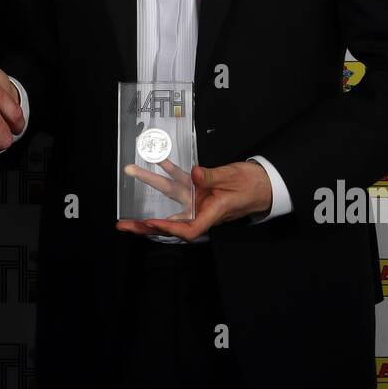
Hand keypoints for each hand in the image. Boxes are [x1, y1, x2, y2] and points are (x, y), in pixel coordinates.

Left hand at [116, 161, 271, 241]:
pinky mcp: (199, 187)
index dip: (169, 228)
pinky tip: (158, 159)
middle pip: (170, 219)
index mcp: (211, 213)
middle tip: (125, 225)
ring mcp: (198, 198)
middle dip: (146, 224)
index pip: (187, 229)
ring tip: (132, 172)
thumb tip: (195, 173)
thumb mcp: (234, 179)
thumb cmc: (252, 186)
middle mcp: (201, 208)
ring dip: (151, 183)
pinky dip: (169, 170)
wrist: (263, 184)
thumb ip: (213, 177)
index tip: (152, 222)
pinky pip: (181, 180)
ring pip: (171, 194)